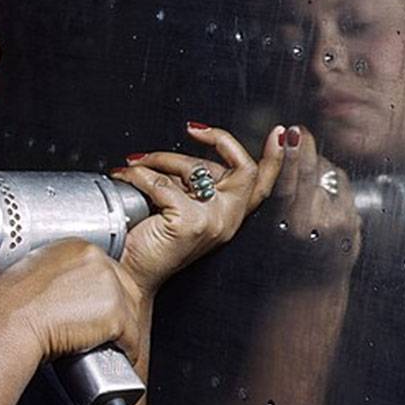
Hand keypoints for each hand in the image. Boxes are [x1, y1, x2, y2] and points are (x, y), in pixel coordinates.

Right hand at [0, 238, 146, 364]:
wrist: (9, 322)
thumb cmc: (11, 304)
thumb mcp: (34, 272)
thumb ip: (57, 273)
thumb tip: (65, 290)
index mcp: (78, 247)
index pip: (109, 270)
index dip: (105, 294)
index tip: (97, 309)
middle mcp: (98, 261)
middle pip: (127, 289)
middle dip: (119, 312)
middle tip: (102, 331)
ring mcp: (110, 286)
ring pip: (132, 312)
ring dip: (123, 331)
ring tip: (104, 344)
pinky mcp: (115, 313)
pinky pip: (133, 337)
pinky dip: (127, 350)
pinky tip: (113, 354)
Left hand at [108, 122, 285, 294]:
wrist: (129, 274)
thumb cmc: (149, 244)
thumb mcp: (180, 207)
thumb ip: (192, 184)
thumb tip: (182, 155)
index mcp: (229, 216)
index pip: (263, 184)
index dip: (276, 157)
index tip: (279, 133)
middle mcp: (227, 219)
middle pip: (242, 167)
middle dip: (216, 140)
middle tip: (192, 130)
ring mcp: (212, 221)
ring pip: (196, 167)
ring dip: (161, 157)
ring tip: (139, 162)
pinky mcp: (189, 222)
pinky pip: (161, 182)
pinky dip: (138, 174)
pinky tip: (126, 176)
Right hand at [260, 125, 362, 279]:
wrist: (309, 290)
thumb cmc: (280, 258)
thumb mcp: (267, 228)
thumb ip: (275, 194)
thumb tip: (282, 151)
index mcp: (287, 224)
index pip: (289, 180)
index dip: (289, 153)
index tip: (287, 132)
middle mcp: (314, 223)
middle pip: (312, 170)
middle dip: (305, 147)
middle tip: (297, 132)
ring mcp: (338, 223)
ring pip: (328, 174)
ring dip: (317, 167)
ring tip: (304, 179)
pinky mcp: (354, 223)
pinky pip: (342, 187)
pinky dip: (331, 183)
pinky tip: (321, 194)